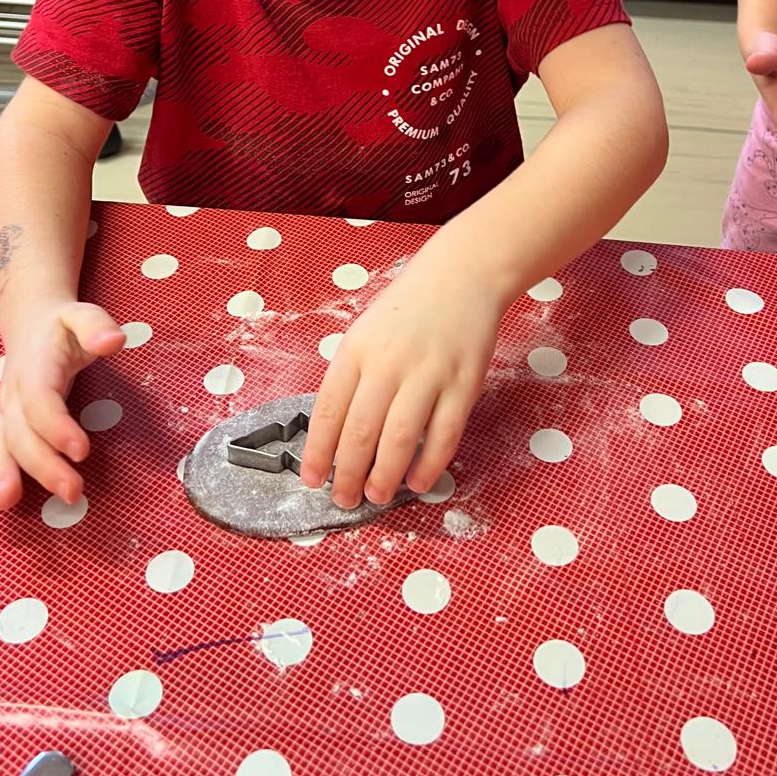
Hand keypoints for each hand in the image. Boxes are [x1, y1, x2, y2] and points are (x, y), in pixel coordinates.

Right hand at [0, 300, 125, 512]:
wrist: (29, 323)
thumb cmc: (60, 326)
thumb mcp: (81, 315)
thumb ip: (96, 326)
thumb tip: (114, 340)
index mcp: (34, 369)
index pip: (41, 402)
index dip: (57, 427)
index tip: (82, 451)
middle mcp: (14, 394)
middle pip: (22, 433)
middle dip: (43, 465)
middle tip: (72, 492)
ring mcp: (5, 412)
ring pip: (1, 446)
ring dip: (3, 476)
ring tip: (7, 505)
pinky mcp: (4, 425)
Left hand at [298, 249, 502, 508]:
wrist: (461, 277)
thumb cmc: (408, 309)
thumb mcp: (365, 332)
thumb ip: (352, 377)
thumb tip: (336, 436)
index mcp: (357, 350)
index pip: (329, 411)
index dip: (317, 452)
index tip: (312, 480)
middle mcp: (389, 363)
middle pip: (360, 432)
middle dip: (348, 474)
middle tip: (344, 498)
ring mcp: (428, 374)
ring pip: (399, 439)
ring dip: (384, 476)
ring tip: (376, 496)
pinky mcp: (463, 384)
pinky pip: (443, 435)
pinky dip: (429, 465)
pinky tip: (417, 481)